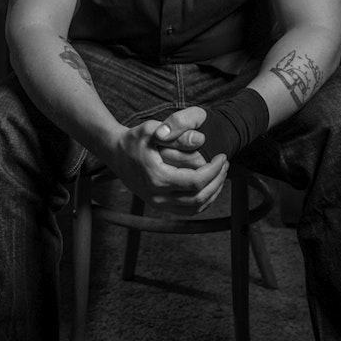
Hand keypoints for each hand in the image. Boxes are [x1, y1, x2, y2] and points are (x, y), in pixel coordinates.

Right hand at [107, 118, 226, 215]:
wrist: (114, 152)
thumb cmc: (134, 139)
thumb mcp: (153, 130)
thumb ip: (176, 135)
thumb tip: (200, 140)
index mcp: (157, 178)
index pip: (196, 181)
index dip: (214, 170)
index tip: (222, 156)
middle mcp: (157, 196)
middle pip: (199, 197)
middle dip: (217, 181)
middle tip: (225, 164)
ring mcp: (157, 203)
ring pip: (195, 208)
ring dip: (213, 192)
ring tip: (221, 174)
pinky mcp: (158, 205)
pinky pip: (187, 210)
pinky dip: (203, 201)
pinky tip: (209, 186)